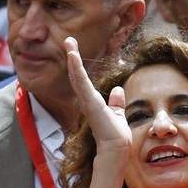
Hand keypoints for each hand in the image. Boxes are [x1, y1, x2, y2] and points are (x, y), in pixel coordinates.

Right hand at [65, 36, 129, 160]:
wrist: (117, 147)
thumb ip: (116, 103)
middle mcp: (86, 100)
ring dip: (73, 58)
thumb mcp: (117, 114)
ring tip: (69, 42)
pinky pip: (81, 81)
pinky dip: (76, 67)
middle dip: (72, 57)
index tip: (74, 51)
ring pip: (77, 76)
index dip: (77, 66)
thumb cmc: (116, 135)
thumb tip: (118, 90)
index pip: (82, 80)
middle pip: (76, 75)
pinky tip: (73, 55)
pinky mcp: (89, 101)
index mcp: (91, 102)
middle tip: (69, 40)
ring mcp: (86, 100)